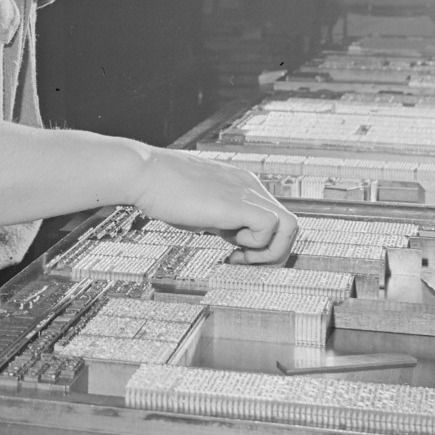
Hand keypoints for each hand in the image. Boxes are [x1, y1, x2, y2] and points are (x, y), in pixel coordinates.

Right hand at [132, 148, 297, 264]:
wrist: (144, 173)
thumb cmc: (163, 189)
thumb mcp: (201, 206)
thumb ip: (220, 217)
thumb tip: (230, 236)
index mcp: (241, 184)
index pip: (274, 217)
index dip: (263, 242)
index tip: (237, 254)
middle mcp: (249, 185)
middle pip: (289, 223)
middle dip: (272, 251)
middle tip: (242, 261)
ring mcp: (246, 191)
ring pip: (290, 226)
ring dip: (269, 251)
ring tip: (240, 257)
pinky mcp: (237, 202)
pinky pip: (271, 227)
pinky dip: (256, 245)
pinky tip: (230, 245)